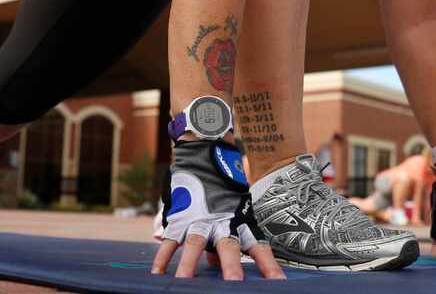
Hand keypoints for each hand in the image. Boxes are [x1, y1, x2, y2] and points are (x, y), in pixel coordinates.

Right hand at [150, 140, 284, 279]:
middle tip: (234, 284)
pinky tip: (157, 273)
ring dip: (189, 263)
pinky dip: (162, 256)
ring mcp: (198, 218)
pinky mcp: (179, 216)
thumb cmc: (223, 185)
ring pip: (195, 242)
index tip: (277, 283)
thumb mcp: (234, 208)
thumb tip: (215, 263)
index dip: (268, 265)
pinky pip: (170, 239)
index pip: (257, 246)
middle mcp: (221, 221)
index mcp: (239, 221)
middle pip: (228, 246)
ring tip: (184, 281)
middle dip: (231, 266)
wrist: (204, 154)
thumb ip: (228, 236)